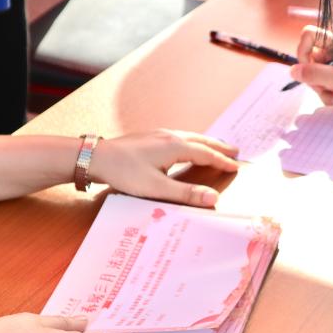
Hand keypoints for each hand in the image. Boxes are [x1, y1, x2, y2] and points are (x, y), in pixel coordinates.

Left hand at [89, 130, 239, 206]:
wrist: (95, 157)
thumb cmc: (124, 173)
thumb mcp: (157, 188)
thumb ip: (187, 193)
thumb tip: (214, 198)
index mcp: (176, 147)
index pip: (206, 154)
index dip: (222, 161)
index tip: (236, 166)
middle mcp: (170, 136)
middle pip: (201, 140)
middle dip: (218, 146)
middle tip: (235, 151)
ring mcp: (158, 134)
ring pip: (190, 136)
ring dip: (206, 142)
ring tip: (215, 146)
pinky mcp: (149, 137)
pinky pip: (179, 136)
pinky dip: (192, 140)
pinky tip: (186, 145)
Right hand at [289, 26, 332, 116]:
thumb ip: (315, 74)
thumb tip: (293, 70)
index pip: (310, 35)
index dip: (303, 51)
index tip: (308, 69)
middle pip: (310, 59)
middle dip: (313, 77)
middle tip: (324, 89)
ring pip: (317, 74)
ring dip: (321, 89)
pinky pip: (326, 84)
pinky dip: (328, 93)